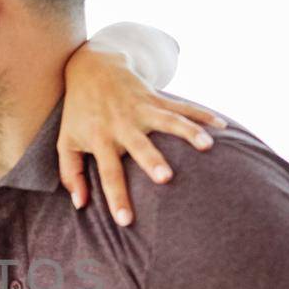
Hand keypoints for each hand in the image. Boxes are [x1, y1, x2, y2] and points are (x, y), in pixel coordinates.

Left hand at [59, 41, 228, 225]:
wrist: (91, 67)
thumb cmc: (79, 113)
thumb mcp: (65, 141)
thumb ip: (70, 174)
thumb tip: (80, 204)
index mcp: (100, 138)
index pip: (108, 173)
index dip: (116, 196)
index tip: (126, 221)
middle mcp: (122, 124)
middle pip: (140, 145)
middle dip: (153, 160)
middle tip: (165, 178)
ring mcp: (142, 109)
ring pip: (169, 120)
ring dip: (188, 132)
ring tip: (207, 146)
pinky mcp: (156, 98)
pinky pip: (183, 107)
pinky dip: (203, 115)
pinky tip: (223, 127)